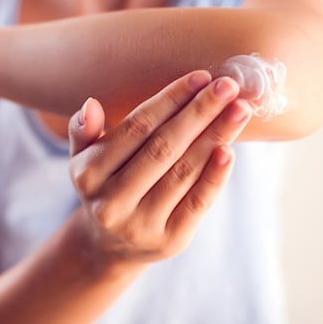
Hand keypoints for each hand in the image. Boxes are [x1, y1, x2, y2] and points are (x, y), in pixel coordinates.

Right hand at [68, 71, 251, 263]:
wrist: (110, 246)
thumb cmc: (103, 186)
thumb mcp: (83, 159)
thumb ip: (83, 131)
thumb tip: (91, 105)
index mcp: (88, 175)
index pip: (136, 129)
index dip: (170, 100)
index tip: (201, 77)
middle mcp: (111, 202)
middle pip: (163, 148)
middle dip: (199, 113)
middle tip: (228, 86)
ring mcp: (141, 225)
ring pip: (183, 172)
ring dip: (215, 137)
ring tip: (239, 110)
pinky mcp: (170, 241)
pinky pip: (197, 203)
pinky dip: (215, 176)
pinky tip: (229, 150)